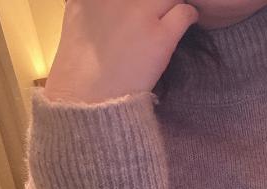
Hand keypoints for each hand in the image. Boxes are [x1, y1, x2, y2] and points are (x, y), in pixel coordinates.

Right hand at [44, 0, 198, 102]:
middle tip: (159, 12)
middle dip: (155, 2)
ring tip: (173, 14)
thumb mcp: (77, 25)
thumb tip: (105, 5)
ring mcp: (138, 14)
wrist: (88, 102)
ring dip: (172, 4)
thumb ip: (93, 7)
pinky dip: (189, 16)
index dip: (136, 1)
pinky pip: (185, 12)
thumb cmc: (81, 72)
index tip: (140, 9)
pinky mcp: (159, 36)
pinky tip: (186, 22)